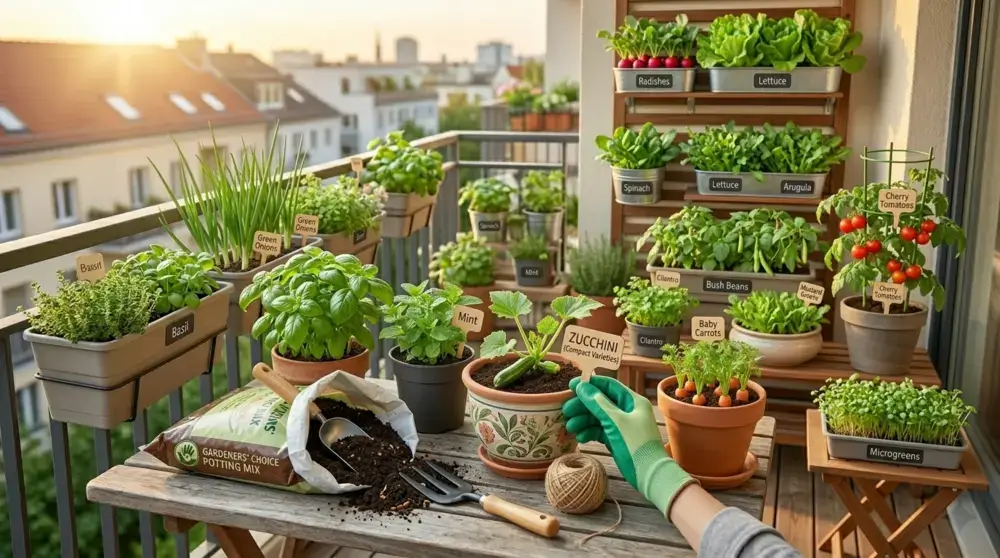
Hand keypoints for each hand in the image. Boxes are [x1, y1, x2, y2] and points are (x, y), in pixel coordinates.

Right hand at [562, 376, 695, 517]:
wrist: (649, 474)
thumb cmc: (636, 444)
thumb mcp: (616, 421)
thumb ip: (598, 403)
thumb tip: (582, 386)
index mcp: (632, 401)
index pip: (609, 386)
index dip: (590, 384)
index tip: (571, 386)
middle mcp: (627, 410)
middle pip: (600, 401)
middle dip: (583, 405)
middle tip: (566, 410)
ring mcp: (622, 425)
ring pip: (598, 417)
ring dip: (583, 420)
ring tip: (570, 427)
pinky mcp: (616, 438)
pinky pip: (599, 430)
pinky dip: (589, 432)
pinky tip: (580, 437)